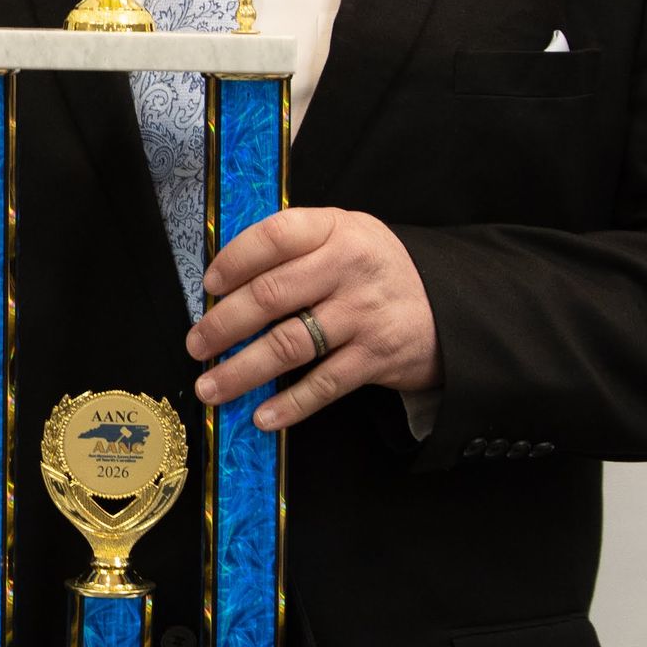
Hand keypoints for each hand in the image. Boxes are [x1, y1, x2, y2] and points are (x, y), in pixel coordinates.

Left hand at [187, 205, 439, 432]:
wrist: (451, 305)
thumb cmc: (375, 270)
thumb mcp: (346, 236)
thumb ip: (296, 248)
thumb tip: (225, 281)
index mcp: (335, 229)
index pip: (275, 236)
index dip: (235, 260)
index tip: (209, 286)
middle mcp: (348, 267)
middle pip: (271, 295)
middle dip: (224, 325)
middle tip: (196, 345)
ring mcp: (363, 314)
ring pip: (289, 344)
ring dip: (242, 371)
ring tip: (211, 387)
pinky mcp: (377, 357)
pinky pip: (323, 384)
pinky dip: (289, 405)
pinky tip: (262, 417)